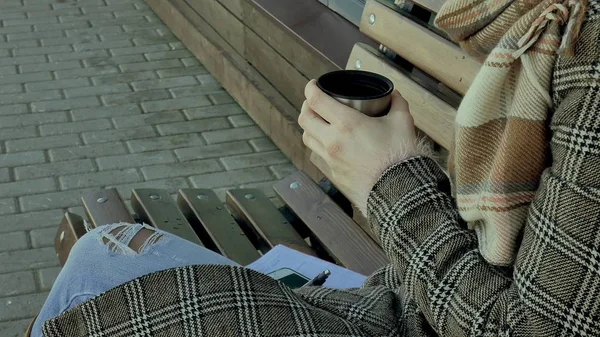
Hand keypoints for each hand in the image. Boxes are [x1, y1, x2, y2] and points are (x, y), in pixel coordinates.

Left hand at [299, 80, 425, 212]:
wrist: (397, 189)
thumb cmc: (399, 155)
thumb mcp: (402, 122)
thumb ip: (397, 104)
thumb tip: (394, 95)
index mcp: (346, 124)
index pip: (316, 101)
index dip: (311, 89)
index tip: (313, 85)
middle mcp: (333, 141)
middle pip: (305, 118)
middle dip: (307, 106)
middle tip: (314, 101)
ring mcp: (330, 158)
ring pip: (307, 137)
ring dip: (309, 126)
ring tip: (318, 121)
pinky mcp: (333, 173)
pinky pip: (318, 154)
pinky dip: (319, 144)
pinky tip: (328, 141)